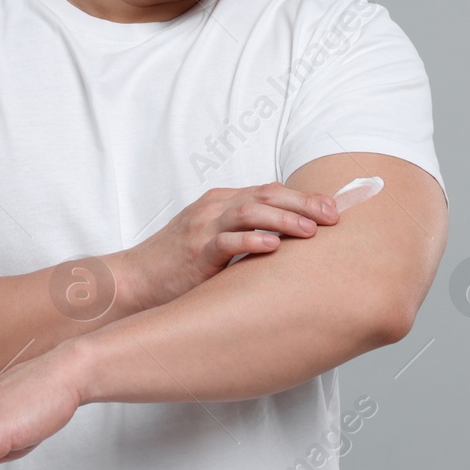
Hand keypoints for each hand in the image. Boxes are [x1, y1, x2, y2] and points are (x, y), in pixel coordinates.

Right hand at [116, 181, 340, 307]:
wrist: (135, 279)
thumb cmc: (177, 264)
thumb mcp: (212, 238)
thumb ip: (243, 232)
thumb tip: (289, 241)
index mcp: (220, 202)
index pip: (269, 190)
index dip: (304, 197)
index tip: (334, 208)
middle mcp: (213, 208)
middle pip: (265, 195)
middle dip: (304, 204)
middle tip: (334, 216)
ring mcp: (202, 228)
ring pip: (250, 212)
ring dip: (284, 220)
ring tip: (311, 232)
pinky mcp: (194, 251)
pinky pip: (225, 241)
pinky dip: (251, 241)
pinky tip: (273, 247)